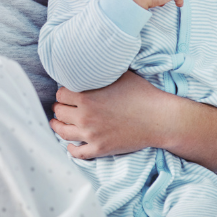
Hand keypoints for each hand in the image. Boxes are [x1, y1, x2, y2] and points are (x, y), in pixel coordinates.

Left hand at [51, 71, 165, 159]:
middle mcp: (84, 115)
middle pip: (59, 112)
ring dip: (58, 126)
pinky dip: (71, 149)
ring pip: (62, 131)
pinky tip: (70, 144)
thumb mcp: (118, 74)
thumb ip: (99, 72)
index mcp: (86, 96)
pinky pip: (77, 153)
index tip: (66, 94)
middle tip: (62, 107)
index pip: (60, 94)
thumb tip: (89, 64)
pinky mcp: (100, 149)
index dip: (63, 93)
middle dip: (60, 108)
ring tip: (57, 123)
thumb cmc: (141, 93)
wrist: (159, 118)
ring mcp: (91, 134)